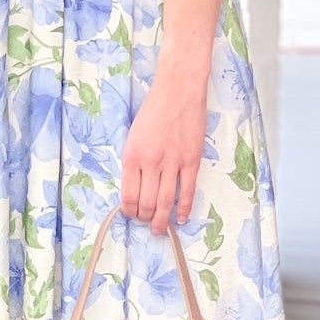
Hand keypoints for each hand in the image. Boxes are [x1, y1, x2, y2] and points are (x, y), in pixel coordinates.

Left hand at [120, 59, 207, 234]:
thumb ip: (134, 160)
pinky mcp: (191, 160)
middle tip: (145, 224)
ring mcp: (172, 162)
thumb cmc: (154, 109)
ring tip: (159, 230)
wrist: (178, 89)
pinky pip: (187, 190)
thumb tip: (136, 186)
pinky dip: (184, 207)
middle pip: (147, 202)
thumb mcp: (133, 134)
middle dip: (144, 218)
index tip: (131, 215)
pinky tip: (181, 218)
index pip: (128, 194)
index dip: (129, 210)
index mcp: (132, 156)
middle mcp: (150, 162)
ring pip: (166, 201)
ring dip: (161, 220)